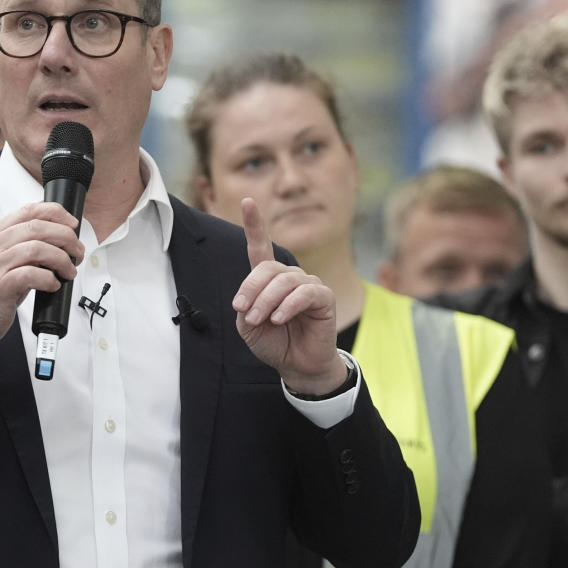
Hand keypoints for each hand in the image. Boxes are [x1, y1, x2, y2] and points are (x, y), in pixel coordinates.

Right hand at [0, 202, 84, 358]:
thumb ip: (20, 248)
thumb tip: (56, 244)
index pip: (29, 210)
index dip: (56, 213)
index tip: (72, 224)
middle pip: (38, 227)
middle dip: (66, 238)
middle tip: (77, 252)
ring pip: (38, 248)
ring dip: (61, 259)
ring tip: (69, 271)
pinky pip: (33, 274)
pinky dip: (49, 279)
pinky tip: (53, 285)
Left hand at [232, 198, 346, 394]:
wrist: (296, 365)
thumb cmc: (274, 342)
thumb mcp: (249, 326)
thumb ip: (246, 307)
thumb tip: (252, 299)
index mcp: (269, 279)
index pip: (260, 247)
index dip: (254, 224)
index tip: (247, 201)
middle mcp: (290, 276)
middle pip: (268, 268)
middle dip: (251, 289)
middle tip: (243, 312)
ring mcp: (308, 284)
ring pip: (284, 281)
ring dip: (266, 301)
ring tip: (260, 320)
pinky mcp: (324, 297)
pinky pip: (305, 293)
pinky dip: (288, 305)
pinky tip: (279, 319)